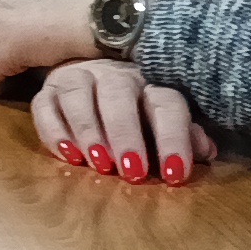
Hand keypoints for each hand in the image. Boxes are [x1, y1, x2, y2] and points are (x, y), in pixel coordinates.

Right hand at [27, 58, 217, 186]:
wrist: (90, 75)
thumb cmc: (135, 108)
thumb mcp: (162, 121)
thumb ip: (183, 135)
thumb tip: (206, 151)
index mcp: (150, 84)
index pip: (166, 103)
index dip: (172, 137)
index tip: (174, 174)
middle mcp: (113, 76)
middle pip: (118, 94)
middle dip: (125, 133)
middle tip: (131, 172)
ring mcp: (77, 78)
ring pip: (79, 95)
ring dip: (89, 131)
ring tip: (98, 165)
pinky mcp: (47, 91)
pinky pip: (44, 105)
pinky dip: (53, 130)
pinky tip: (66, 155)